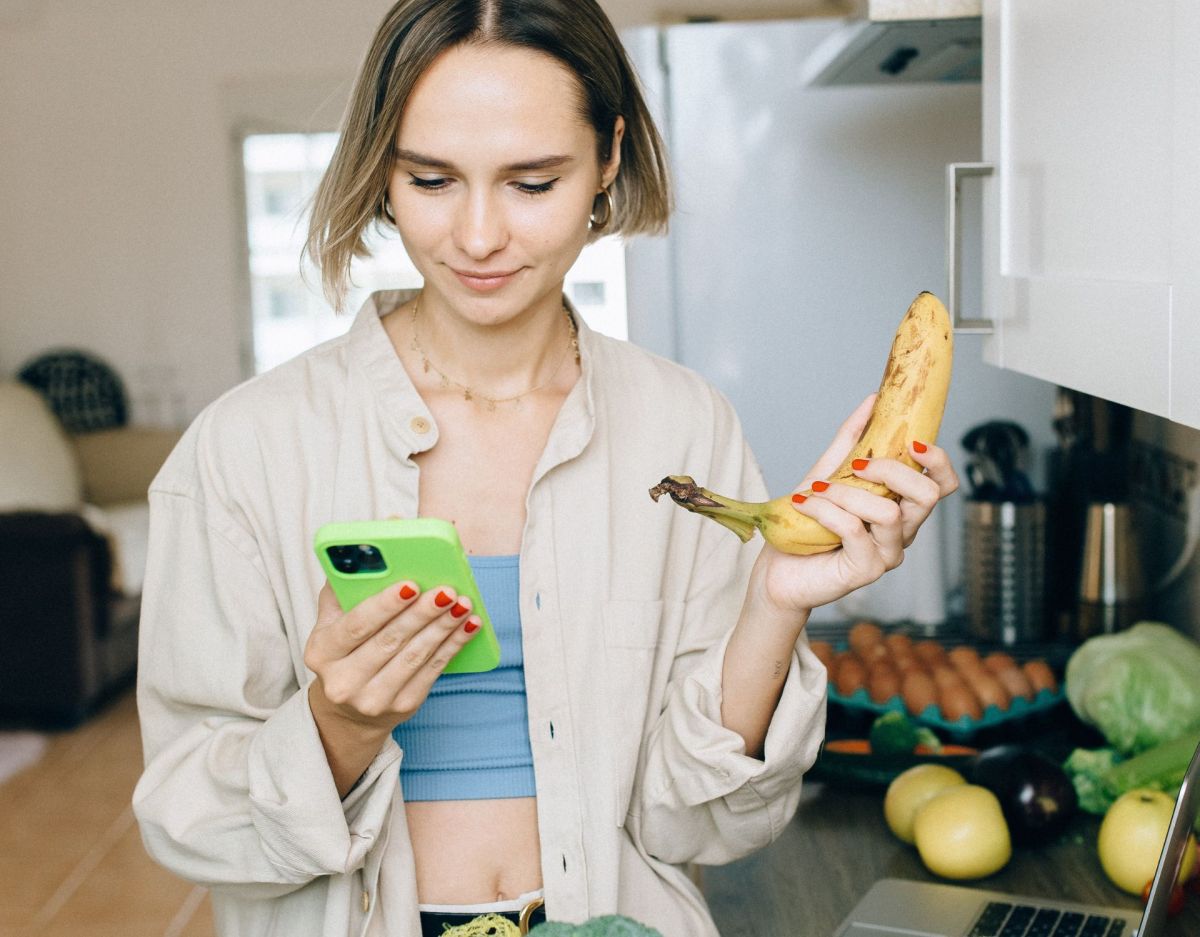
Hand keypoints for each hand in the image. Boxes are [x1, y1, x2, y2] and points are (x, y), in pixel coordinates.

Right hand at [304, 579, 481, 732]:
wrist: (350, 708)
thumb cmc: (346, 650)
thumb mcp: (332, 622)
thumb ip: (344, 590)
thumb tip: (371, 552)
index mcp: (321, 652)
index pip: (356, 625)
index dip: (385, 605)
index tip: (411, 584)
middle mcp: (343, 681)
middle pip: (390, 640)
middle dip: (422, 613)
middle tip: (447, 591)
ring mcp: (373, 699)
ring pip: (415, 656)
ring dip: (444, 627)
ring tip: (464, 605)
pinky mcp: (402, 706)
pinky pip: (432, 671)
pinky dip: (454, 645)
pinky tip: (469, 626)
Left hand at [756, 394, 959, 614]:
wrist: (778, 568)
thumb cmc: (806, 524)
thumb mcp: (829, 472)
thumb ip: (853, 440)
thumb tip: (873, 401)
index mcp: (902, 506)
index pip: (944, 483)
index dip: (937, 459)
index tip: (910, 442)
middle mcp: (903, 531)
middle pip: (929, 495)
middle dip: (892, 470)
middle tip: (856, 467)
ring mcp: (888, 554)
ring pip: (889, 513)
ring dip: (847, 494)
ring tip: (817, 492)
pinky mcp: (866, 570)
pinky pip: (854, 530)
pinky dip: (827, 510)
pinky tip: (806, 504)